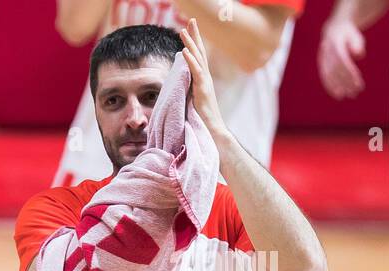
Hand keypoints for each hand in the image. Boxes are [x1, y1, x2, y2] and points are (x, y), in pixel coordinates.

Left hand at [180, 19, 227, 138]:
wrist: (211, 133)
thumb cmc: (201, 122)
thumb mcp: (191, 103)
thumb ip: (186, 92)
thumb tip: (177, 88)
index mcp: (202, 81)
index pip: (197, 58)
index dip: (193, 43)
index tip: (188, 30)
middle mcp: (205, 79)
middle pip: (199, 52)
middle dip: (195, 36)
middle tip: (190, 20)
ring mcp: (205, 84)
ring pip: (197, 59)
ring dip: (190, 43)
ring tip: (183, 30)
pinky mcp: (203, 91)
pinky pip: (196, 72)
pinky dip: (191, 61)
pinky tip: (185, 51)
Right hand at [318, 18, 366, 99]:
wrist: (334, 28)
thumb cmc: (349, 34)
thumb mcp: (355, 36)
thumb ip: (357, 44)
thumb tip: (359, 55)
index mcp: (335, 44)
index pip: (344, 62)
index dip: (350, 73)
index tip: (358, 83)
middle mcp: (326, 53)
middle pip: (336, 70)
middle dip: (345, 83)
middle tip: (354, 93)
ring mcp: (322, 58)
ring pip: (329, 75)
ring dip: (336, 86)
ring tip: (344, 96)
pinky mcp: (321, 64)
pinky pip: (325, 76)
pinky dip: (330, 85)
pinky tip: (336, 93)